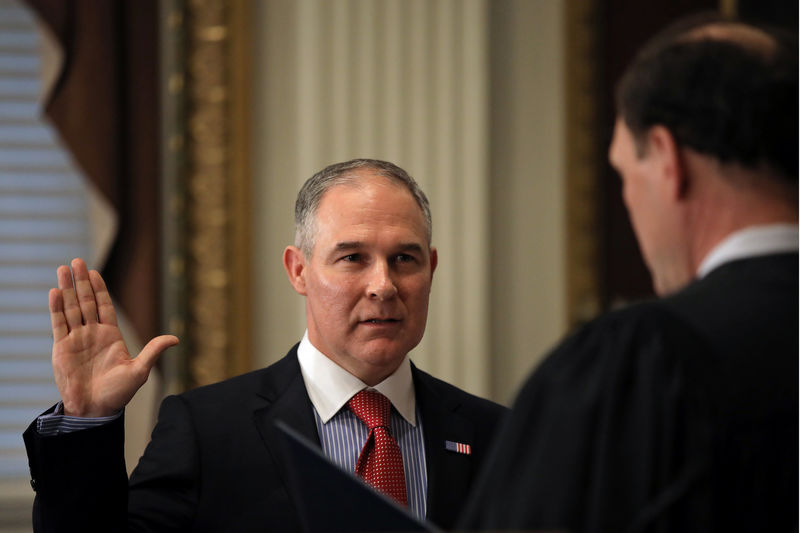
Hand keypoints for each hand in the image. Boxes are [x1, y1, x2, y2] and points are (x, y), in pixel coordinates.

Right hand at [49, 258, 178, 416]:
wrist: (95, 410)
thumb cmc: (117, 393)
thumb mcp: (139, 370)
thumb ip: (153, 351)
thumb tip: (175, 338)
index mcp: (111, 336)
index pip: (104, 306)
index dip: (99, 289)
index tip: (94, 272)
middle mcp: (92, 333)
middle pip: (86, 301)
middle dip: (81, 282)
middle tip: (77, 261)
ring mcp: (76, 339)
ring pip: (70, 308)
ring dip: (67, 289)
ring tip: (63, 269)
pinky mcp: (61, 348)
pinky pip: (58, 324)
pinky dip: (56, 308)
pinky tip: (55, 291)